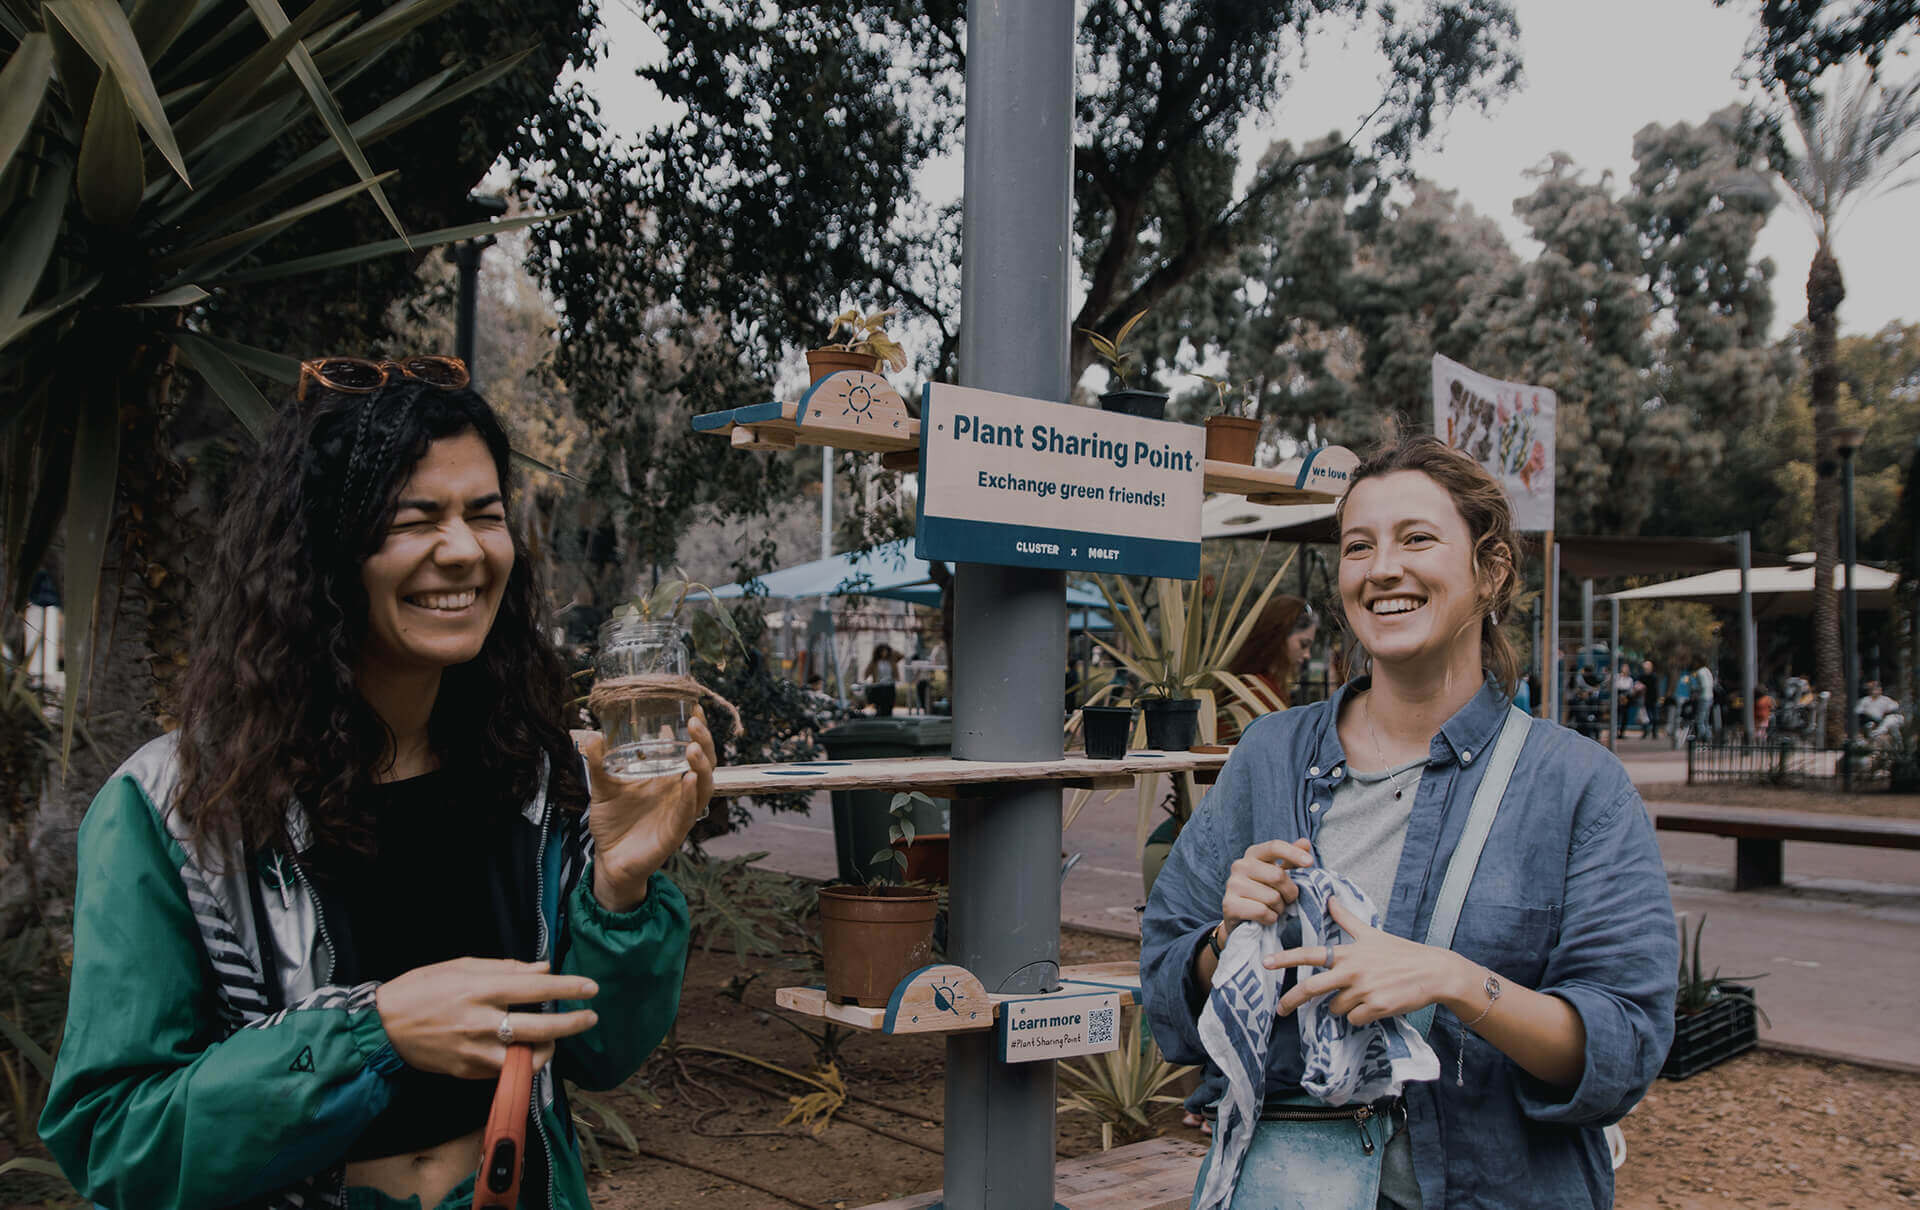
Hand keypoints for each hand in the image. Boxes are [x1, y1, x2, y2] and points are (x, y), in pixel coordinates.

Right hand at [376, 958, 597, 1078]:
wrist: (382, 1027)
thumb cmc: (421, 988)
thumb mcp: (461, 966)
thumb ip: (505, 968)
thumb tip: (543, 969)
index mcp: (480, 990)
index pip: (536, 989)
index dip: (568, 989)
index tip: (591, 988)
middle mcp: (481, 1022)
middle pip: (540, 1029)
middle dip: (572, 1024)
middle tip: (591, 1017)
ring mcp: (474, 1051)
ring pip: (527, 1058)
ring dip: (548, 1049)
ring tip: (554, 1039)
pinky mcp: (467, 1072)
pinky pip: (504, 1070)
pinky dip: (519, 1060)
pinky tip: (523, 1049)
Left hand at [574, 708, 717, 910]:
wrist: (608, 859)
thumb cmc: (613, 822)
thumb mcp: (602, 787)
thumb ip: (598, 763)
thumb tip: (594, 735)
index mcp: (668, 778)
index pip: (691, 749)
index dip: (697, 729)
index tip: (694, 706)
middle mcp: (679, 792)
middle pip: (705, 763)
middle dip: (705, 741)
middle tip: (695, 722)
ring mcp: (680, 812)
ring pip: (703, 786)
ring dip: (702, 766)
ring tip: (694, 747)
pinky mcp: (675, 833)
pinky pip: (688, 812)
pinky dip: (690, 795)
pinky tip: (688, 780)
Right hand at [1220, 837, 1314, 939]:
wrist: (1241, 919)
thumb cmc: (1263, 893)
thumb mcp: (1277, 874)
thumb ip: (1290, 859)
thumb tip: (1305, 842)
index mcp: (1253, 854)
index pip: (1274, 847)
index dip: (1293, 853)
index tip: (1310, 862)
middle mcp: (1240, 865)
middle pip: (1277, 875)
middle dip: (1290, 892)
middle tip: (1287, 900)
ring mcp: (1233, 884)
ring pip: (1272, 897)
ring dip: (1279, 908)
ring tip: (1273, 909)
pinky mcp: (1229, 904)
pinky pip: (1262, 911)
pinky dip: (1270, 918)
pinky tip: (1265, 918)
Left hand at [1269, 894, 1469, 1025]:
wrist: (1433, 972)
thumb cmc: (1400, 952)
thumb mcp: (1371, 933)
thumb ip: (1346, 919)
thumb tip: (1330, 898)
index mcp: (1348, 953)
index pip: (1310, 954)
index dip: (1286, 959)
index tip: (1266, 963)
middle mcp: (1352, 971)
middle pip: (1312, 988)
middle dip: (1292, 1000)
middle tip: (1280, 1010)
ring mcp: (1364, 990)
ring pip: (1336, 1008)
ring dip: (1341, 1007)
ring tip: (1362, 995)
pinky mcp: (1376, 1008)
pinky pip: (1354, 1019)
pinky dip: (1359, 1016)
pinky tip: (1374, 1006)